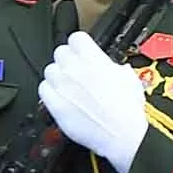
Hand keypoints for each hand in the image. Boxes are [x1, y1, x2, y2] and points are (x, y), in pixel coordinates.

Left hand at [39, 30, 148, 172]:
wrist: (121, 134)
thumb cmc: (127, 111)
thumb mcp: (129, 79)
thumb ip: (114, 68)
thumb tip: (112, 67)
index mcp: (95, 60)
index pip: (76, 38)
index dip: (78, 45)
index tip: (80, 51)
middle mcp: (76, 70)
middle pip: (59, 52)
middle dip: (66, 60)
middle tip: (74, 70)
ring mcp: (63, 86)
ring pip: (49, 70)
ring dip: (57, 76)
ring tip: (68, 86)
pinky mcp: (54, 103)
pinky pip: (43, 88)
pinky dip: (49, 91)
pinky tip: (59, 96)